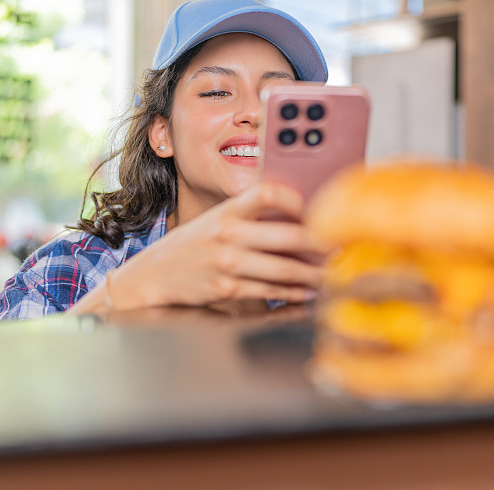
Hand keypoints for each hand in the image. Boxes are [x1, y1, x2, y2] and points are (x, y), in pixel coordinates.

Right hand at [74, 183, 327, 313]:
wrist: (153, 276)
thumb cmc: (191, 246)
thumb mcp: (214, 221)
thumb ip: (250, 217)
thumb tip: (298, 220)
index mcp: (227, 211)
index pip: (268, 192)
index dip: (298, 199)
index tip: (317, 209)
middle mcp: (228, 233)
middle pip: (288, 235)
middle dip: (321, 244)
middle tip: (341, 247)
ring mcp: (228, 262)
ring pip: (285, 268)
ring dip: (314, 273)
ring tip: (332, 273)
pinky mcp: (229, 288)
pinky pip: (271, 290)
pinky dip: (294, 293)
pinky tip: (309, 292)